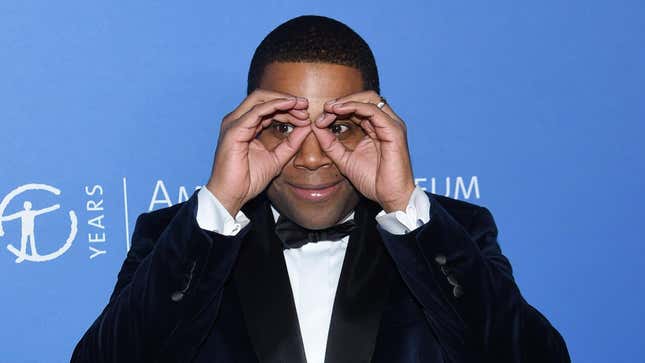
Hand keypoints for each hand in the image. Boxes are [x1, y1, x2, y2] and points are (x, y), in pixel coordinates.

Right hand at [206, 89, 310, 215]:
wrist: (232, 195)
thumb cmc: (248, 179)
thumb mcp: (277, 158)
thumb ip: (291, 143)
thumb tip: (307, 127)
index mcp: (246, 126)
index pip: (267, 107)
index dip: (288, 108)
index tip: (306, 114)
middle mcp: (238, 120)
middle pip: (264, 98)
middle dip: (287, 99)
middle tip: (306, 105)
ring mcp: (234, 123)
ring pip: (260, 99)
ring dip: (283, 101)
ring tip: (301, 106)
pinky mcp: (234, 130)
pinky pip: (257, 111)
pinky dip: (275, 105)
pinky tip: (290, 106)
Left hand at [311, 91, 414, 212]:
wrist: (390, 197)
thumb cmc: (373, 181)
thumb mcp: (344, 160)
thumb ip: (331, 144)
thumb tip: (315, 127)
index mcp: (377, 128)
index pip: (358, 108)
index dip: (338, 109)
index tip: (320, 118)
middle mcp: (386, 123)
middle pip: (364, 98)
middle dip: (342, 101)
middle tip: (325, 109)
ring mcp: (392, 125)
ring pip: (369, 99)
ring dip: (347, 101)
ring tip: (330, 108)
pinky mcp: (394, 131)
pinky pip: (373, 110)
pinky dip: (355, 107)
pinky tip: (339, 111)